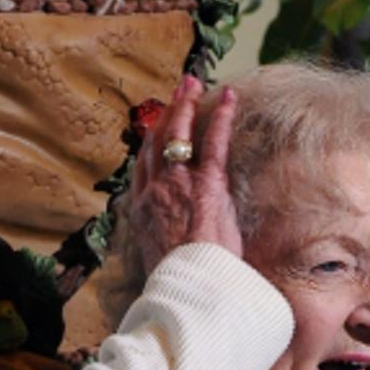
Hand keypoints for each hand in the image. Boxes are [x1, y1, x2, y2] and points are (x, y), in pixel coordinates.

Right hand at [129, 75, 240, 274]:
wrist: (190, 285)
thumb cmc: (180, 281)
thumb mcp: (159, 257)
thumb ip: (161, 238)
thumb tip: (170, 237)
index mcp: (141, 211)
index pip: (142, 169)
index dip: (150, 144)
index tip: (154, 129)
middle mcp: (154, 190)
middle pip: (156, 143)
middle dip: (165, 113)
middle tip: (175, 92)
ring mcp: (178, 183)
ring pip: (178, 133)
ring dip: (186, 104)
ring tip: (192, 84)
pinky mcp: (207, 181)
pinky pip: (213, 140)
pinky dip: (221, 116)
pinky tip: (229, 97)